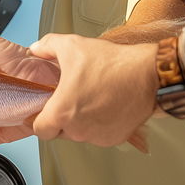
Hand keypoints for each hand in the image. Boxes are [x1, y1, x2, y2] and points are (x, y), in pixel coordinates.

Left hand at [29, 33, 157, 146]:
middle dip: (61, 116)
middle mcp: (78, 130)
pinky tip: (104, 104)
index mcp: (62, 112)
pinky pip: (99, 134)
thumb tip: (36, 48)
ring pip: (80, 133)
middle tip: (68, 97)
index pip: (40, 129)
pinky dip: (99, 123)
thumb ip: (47, 46)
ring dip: (80, 120)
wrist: (148, 74)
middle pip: (59, 130)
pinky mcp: (116, 138)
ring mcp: (98, 136)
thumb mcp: (72, 46)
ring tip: (89, 96)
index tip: (40, 111)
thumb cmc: (112, 64)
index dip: (37, 119)